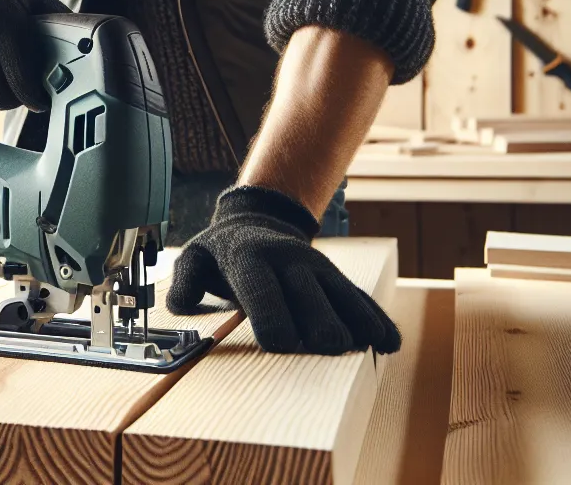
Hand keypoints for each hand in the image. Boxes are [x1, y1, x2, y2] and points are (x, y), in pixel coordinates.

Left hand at [167, 185, 400, 354]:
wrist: (255, 221)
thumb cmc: (221, 253)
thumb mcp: (194, 258)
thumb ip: (184, 282)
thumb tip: (183, 305)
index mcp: (250, 259)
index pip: (263, 290)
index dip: (274, 317)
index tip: (280, 346)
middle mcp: (289, 261)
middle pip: (310, 296)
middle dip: (318, 323)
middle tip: (325, 349)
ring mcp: (317, 269)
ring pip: (341, 295)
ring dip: (355, 322)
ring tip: (369, 347)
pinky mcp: (335, 279)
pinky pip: (358, 298)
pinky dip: (374, 320)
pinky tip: (388, 343)